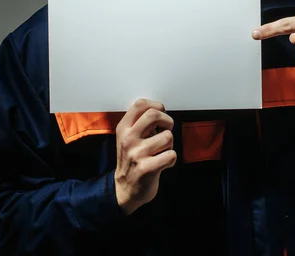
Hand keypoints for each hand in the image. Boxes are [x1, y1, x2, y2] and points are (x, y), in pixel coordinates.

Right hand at [114, 98, 176, 214]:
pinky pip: (171, 155)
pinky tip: (163, 163)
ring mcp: (137, 154)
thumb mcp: (128, 138)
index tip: (161, 113)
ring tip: (161, 151)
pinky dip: (171, 159)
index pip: (140, 104)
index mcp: (123, 128)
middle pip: (154, 114)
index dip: (156, 105)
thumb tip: (159, 110)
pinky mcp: (147, 168)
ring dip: (170, 144)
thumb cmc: (131, 160)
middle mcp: (128, 139)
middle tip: (166, 129)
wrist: (124, 190)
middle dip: (167, 120)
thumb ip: (139, 123)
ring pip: (167, 136)